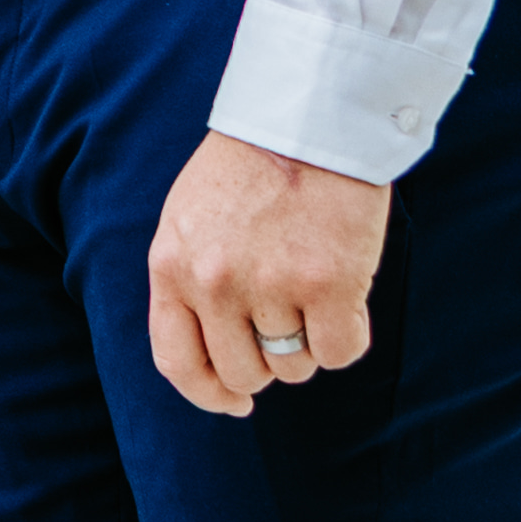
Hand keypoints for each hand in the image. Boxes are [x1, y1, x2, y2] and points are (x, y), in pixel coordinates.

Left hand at [145, 132, 391, 416]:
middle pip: (243, 373)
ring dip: (309, 342)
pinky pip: (340, 352)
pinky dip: (348, 335)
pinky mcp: (328, 285)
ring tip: (314, 289)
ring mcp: (269, 286)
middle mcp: (213, 283)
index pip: (176, 362)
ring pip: (295, 365)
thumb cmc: (251, 167)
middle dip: (268, 362)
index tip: (235, 403)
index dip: (208, 395)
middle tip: (288, 323)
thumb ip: (191, 281)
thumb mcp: (190, 219)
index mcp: (171, 266)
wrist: (307, 117)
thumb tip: (213, 358)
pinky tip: (347, 298)